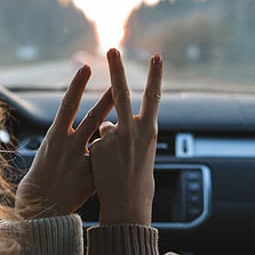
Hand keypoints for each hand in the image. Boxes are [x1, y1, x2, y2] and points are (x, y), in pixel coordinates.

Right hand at [15, 65, 113, 218]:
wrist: (39, 208)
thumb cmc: (43, 177)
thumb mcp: (52, 150)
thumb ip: (72, 137)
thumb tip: (92, 125)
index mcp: (54, 136)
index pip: (68, 105)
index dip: (77, 85)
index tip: (86, 67)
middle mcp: (67, 145)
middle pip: (91, 117)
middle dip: (105, 99)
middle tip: (117, 79)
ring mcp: (79, 162)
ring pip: (102, 140)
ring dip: (116, 127)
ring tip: (128, 117)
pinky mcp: (89, 178)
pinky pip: (104, 163)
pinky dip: (108, 162)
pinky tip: (112, 164)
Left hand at [89, 49, 162, 225]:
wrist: (128, 205)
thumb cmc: (139, 181)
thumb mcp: (142, 151)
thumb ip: (128, 132)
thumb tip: (110, 122)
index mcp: (150, 130)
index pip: (154, 97)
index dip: (155, 76)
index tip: (157, 57)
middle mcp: (132, 130)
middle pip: (122, 93)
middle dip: (117, 70)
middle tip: (112, 49)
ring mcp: (113, 138)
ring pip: (106, 125)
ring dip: (110, 139)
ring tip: (118, 159)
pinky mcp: (97, 147)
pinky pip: (97, 143)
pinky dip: (99, 153)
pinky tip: (106, 169)